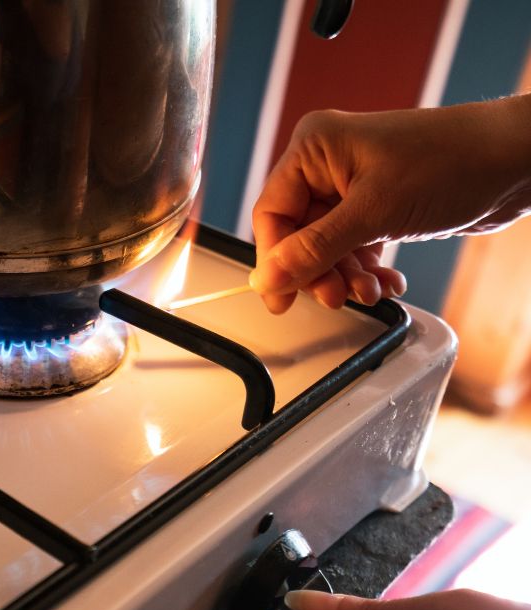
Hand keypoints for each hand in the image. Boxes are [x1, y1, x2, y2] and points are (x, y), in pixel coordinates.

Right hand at [250, 95, 530, 312]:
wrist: (517, 160)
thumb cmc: (454, 161)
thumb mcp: (375, 212)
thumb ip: (315, 249)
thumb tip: (269, 278)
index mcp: (315, 148)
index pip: (272, 213)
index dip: (275, 259)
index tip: (282, 297)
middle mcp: (329, 165)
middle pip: (298, 236)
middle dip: (319, 271)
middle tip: (335, 297)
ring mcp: (354, 186)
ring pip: (328, 248)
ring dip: (346, 276)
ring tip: (370, 291)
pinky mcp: (379, 206)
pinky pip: (355, 248)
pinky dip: (368, 270)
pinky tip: (387, 281)